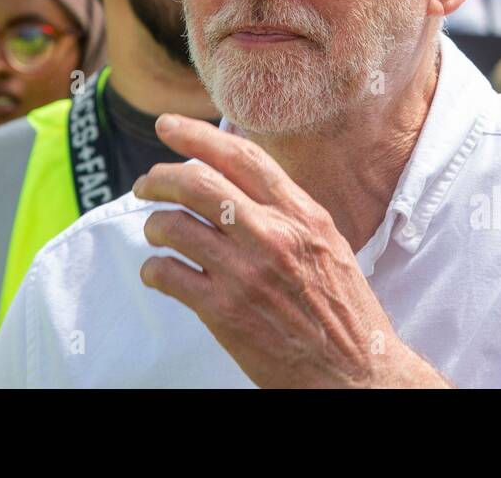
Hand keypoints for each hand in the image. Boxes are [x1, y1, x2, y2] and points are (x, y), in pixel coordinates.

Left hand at [134, 113, 446, 387]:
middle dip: (160, 177)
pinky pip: (167, 274)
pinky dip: (154, 269)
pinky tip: (159, 273)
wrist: (356, 374)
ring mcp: (246, 273)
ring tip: (156, 233)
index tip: (168, 126)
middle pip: (198, 183)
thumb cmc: (343, 311)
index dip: (197, 134)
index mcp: (302, 214)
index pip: (241, 156)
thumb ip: (286, 212)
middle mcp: (273, 235)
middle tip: (145, 184)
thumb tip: (237, 181)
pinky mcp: (224, 312)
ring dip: (154, 225)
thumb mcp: (327, 244)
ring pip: (174, 225)